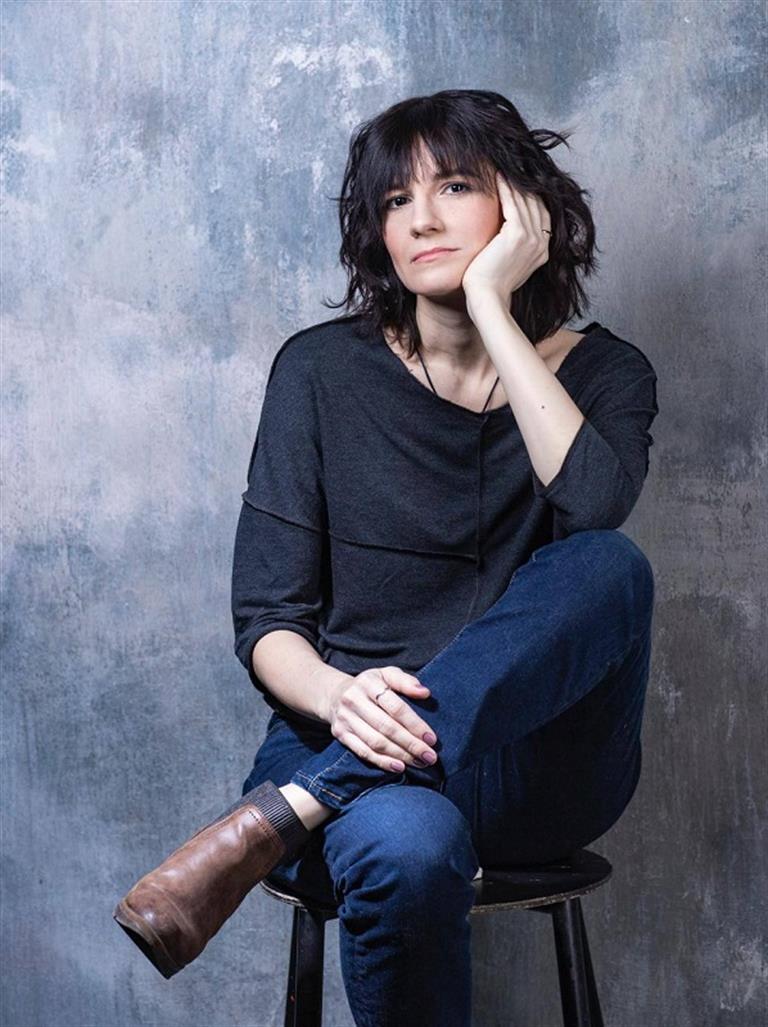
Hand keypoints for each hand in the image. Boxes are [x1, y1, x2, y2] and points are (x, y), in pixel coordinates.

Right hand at [326, 666, 438, 772]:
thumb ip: (406, 681)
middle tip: (430, 756)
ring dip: (400, 755)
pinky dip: (382, 761)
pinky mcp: (340, 734)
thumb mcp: (386, 674)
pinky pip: (363, 751)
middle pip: (386, 727)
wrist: (334, 694)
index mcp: (368, 682)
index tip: (432, 738)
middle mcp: (354, 700)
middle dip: (411, 744)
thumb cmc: (370, 685)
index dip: (415, 724)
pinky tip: (399, 767)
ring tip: (419, 762)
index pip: (395, 707)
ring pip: (375, 742)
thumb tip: (425, 693)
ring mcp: (345, 718)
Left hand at [462, 171, 550, 318]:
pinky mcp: (517, 235)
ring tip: (503, 166)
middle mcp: (541, 243)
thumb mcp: (507, 265)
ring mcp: (532, 238)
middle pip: (536, 203)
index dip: (530, 195)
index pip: (541, 214)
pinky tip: (497, 175)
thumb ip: (512, 248)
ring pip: (526, 200)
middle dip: (523, 184)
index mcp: (542, 251)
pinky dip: (506, 187)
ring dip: (514, 181)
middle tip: (511, 166)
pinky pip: (513, 203)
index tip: (518, 180)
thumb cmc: (490, 288)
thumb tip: (502, 236)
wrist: (487, 300)